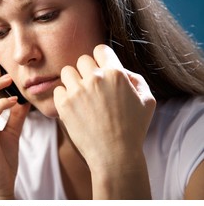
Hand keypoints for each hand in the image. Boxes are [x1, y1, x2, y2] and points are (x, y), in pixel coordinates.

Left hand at [53, 44, 155, 172]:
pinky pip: (58, 90)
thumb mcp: (148, 101)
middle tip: (91, 87)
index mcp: (115, 74)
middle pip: (82, 60)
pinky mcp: (64, 104)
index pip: (100, 50)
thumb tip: (122, 70)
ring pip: (67, 71)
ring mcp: (77, 91)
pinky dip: (63, 97)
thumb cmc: (133, 129)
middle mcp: (95, 78)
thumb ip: (136, 79)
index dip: (101, 59)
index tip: (100, 70)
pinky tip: (73, 107)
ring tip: (80, 96)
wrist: (114, 155)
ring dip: (73, 81)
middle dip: (86, 71)